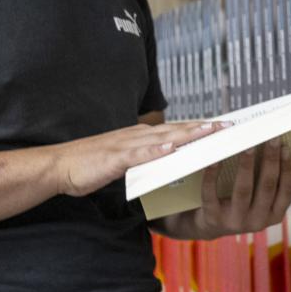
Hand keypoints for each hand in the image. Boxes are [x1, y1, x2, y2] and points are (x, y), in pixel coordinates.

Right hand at [55, 121, 223, 196]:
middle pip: (177, 129)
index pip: (177, 131)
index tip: (225, 127)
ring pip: (164, 137)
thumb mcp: (125, 161)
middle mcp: (138, 135)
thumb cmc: (91, 166)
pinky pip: (139, 154)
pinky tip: (172, 149)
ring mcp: (127, 145)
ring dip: (188, 134)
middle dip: (205, 128)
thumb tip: (168, 162)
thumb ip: (146, 159)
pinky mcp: (115, 158)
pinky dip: (156, 150)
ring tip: (211, 131)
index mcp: (141, 136)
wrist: (59, 166)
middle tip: (231, 126)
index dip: (201, 128)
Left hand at [177, 137, 290, 239]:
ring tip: (247, 145)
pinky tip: (216, 159)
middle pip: (267, 187)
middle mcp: (258, 221)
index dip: (287, 168)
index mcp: (275, 214)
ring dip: (246, 165)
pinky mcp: (213, 217)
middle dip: (270, 161)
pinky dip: (213, 175)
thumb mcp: (264, 201)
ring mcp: (235, 221)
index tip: (286, 147)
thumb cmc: (242, 204)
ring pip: (243, 190)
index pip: (287, 191)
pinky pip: (212, 194)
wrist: (211, 225)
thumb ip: (282, 188)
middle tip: (270, 138)